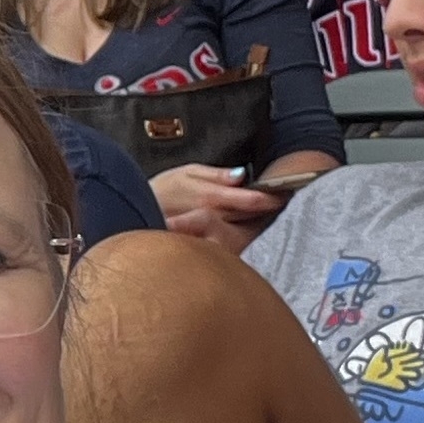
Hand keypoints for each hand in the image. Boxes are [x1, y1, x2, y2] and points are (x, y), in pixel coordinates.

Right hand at [151, 164, 281, 251]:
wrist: (135, 214)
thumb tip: (242, 176)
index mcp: (211, 198)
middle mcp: (213, 221)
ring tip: (272, 215)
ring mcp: (209, 238)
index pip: (250, 201)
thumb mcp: (187, 173)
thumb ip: (217, 175)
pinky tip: (249, 230)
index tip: (288, 192)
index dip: (272, 197)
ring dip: (258, 224)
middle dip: (270, 210)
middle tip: (287, 201)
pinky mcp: (204, 249)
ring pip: (244, 233)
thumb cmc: (162, 190)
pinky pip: (229, 243)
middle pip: (252, 219)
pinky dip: (242, 236)